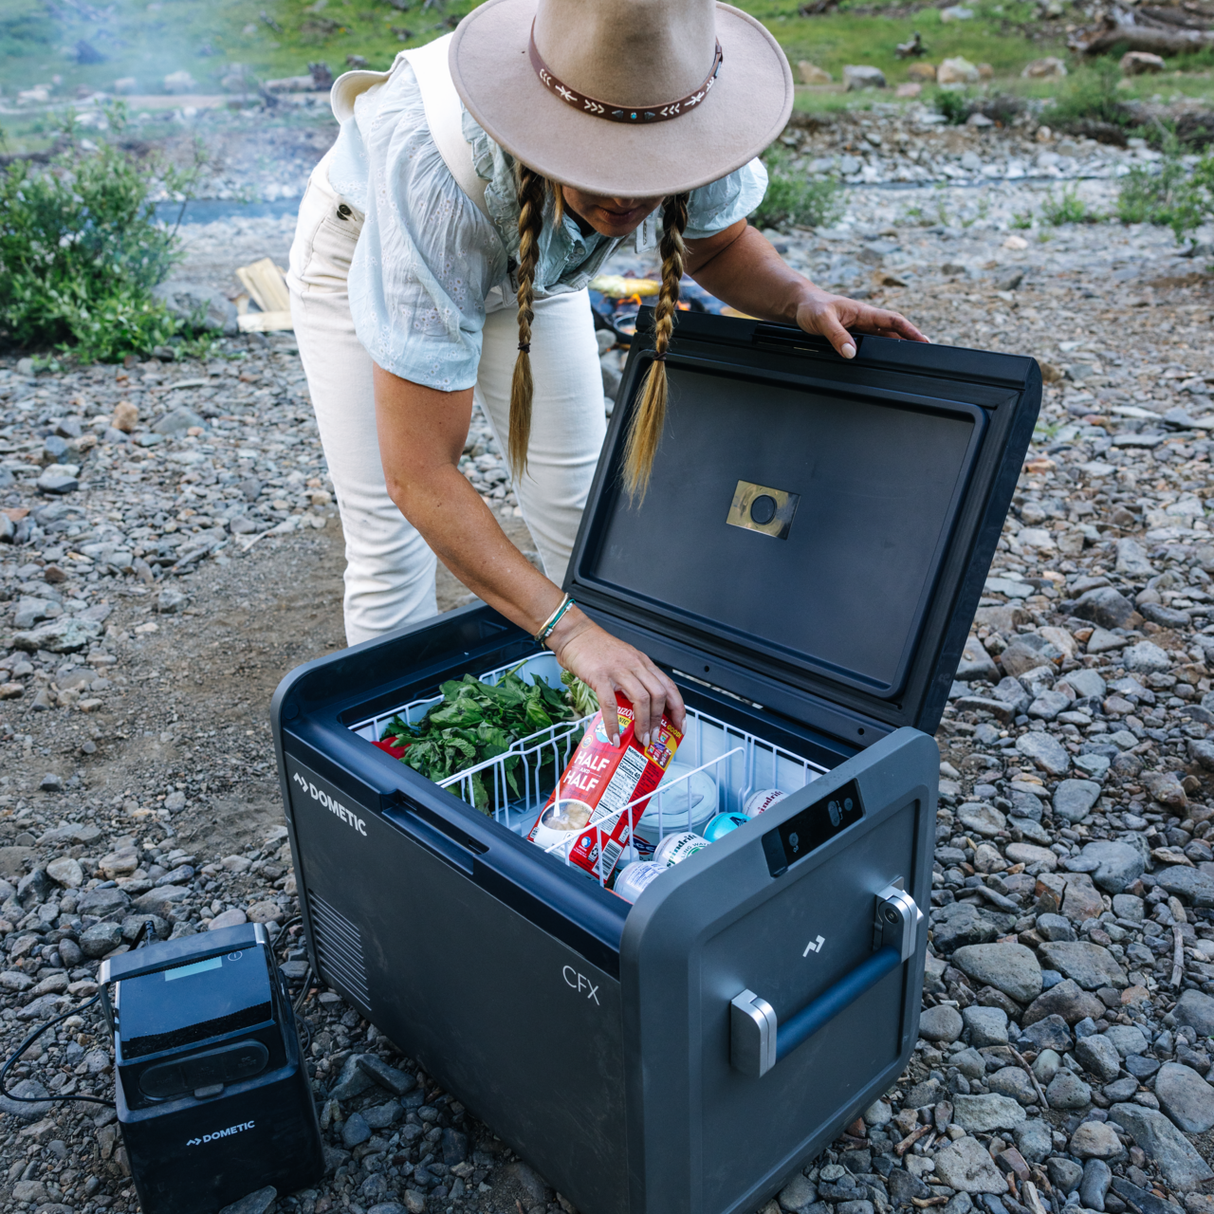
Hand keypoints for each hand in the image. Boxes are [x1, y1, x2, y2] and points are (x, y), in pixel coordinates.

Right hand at [548, 609, 685, 744]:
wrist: (575, 634)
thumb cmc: (596, 649)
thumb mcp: (624, 660)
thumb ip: (634, 679)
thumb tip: (640, 709)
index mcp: (643, 662)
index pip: (669, 686)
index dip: (678, 708)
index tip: (680, 725)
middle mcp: (635, 665)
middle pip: (659, 694)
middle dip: (660, 720)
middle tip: (655, 736)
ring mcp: (618, 670)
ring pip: (641, 699)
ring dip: (643, 723)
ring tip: (640, 738)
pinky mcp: (599, 676)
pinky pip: (610, 704)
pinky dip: (614, 724)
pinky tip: (614, 736)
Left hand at [794, 290, 928, 359]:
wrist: (799, 306)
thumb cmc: (812, 307)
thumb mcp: (822, 320)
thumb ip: (837, 336)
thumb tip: (851, 353)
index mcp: (863, 312)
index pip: (893, 320)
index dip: (910, 330)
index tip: (924, 341)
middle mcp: (865, 320)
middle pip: (892, 333)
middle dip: (908, 343)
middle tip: (922, 357)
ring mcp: (859, 329)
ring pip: (881, 341)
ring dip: (893, 350)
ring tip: (906, 363)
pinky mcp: (851, 337)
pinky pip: (868, 346)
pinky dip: (876, 353)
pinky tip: (882, 363)